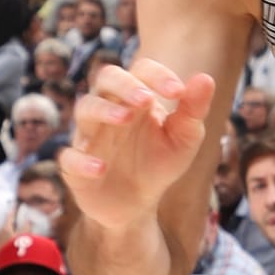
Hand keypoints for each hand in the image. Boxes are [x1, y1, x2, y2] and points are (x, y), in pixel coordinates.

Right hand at [62, 55, 215, 230]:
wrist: (137, 204)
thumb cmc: (159, 162)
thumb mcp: (184, 139)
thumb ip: (193, 110)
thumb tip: (206, 78)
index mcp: (137, 97)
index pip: (142, 70)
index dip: (158, 75)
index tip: (178, 91)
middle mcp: (110, 108)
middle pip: (106, 78)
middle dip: (125, 85)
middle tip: (146, 99)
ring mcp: (90, 134)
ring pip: (85, 109)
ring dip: (103, 110)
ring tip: (125, 118)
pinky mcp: (75, 165)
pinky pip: (69, 157)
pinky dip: (81, 160)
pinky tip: (100, 167)